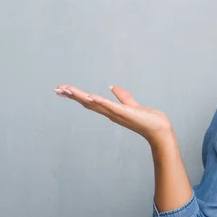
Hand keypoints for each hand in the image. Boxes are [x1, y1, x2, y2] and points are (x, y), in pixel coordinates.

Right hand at [54, 85, 173, 145]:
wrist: (159, 130)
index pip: (89, 101)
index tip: (62, 89)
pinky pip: (110, 106)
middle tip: (57, 89)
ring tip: (67, 90)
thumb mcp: (131, 105)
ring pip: (95, 104)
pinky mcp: (125, 113)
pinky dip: (100, 102)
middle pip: (87, 102)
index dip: (76, 95)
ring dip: (81, 97)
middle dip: (72, 95)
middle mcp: (110, 113)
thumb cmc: (146, 120)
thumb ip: (122, 96)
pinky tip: (90, 96)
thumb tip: (113, 86)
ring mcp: (116, 114)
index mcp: (110, 110)